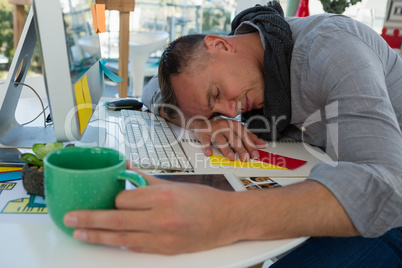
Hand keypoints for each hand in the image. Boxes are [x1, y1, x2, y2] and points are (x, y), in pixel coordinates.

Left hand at [63, 170, 241, 253]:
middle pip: (116, 219)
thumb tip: (125, 167)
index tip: (109, 198)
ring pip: (121, 237)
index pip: (124, 199)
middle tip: (70, 218)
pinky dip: (120, 243)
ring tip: (79, 233)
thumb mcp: (174, 184)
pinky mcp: (165, 251)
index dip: (114, 199)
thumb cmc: (202, 200)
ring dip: (98, 235)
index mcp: (163, 196)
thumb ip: (145, 178)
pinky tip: (108, 240)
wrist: (226, 220)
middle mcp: (160, 217)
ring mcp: (162, 237)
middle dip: (89, 219)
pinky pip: (135, 247)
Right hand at [191, 117, 266, 160]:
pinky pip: (205, 140)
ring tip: (232, 157)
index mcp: (235, 125)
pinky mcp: (204, 133)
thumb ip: (249, 137)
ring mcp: (215, 129)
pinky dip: (207, 147)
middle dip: (241, 149)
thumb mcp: (237, 130)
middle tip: (245, 158)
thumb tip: (262, 144)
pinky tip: (209, 153)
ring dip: (227, 149)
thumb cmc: (221, 127)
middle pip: (234, 139)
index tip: (255, 155)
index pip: (245, 137)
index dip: (251, 146)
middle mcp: (226, 126)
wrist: (203, 121)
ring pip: (222, 140)